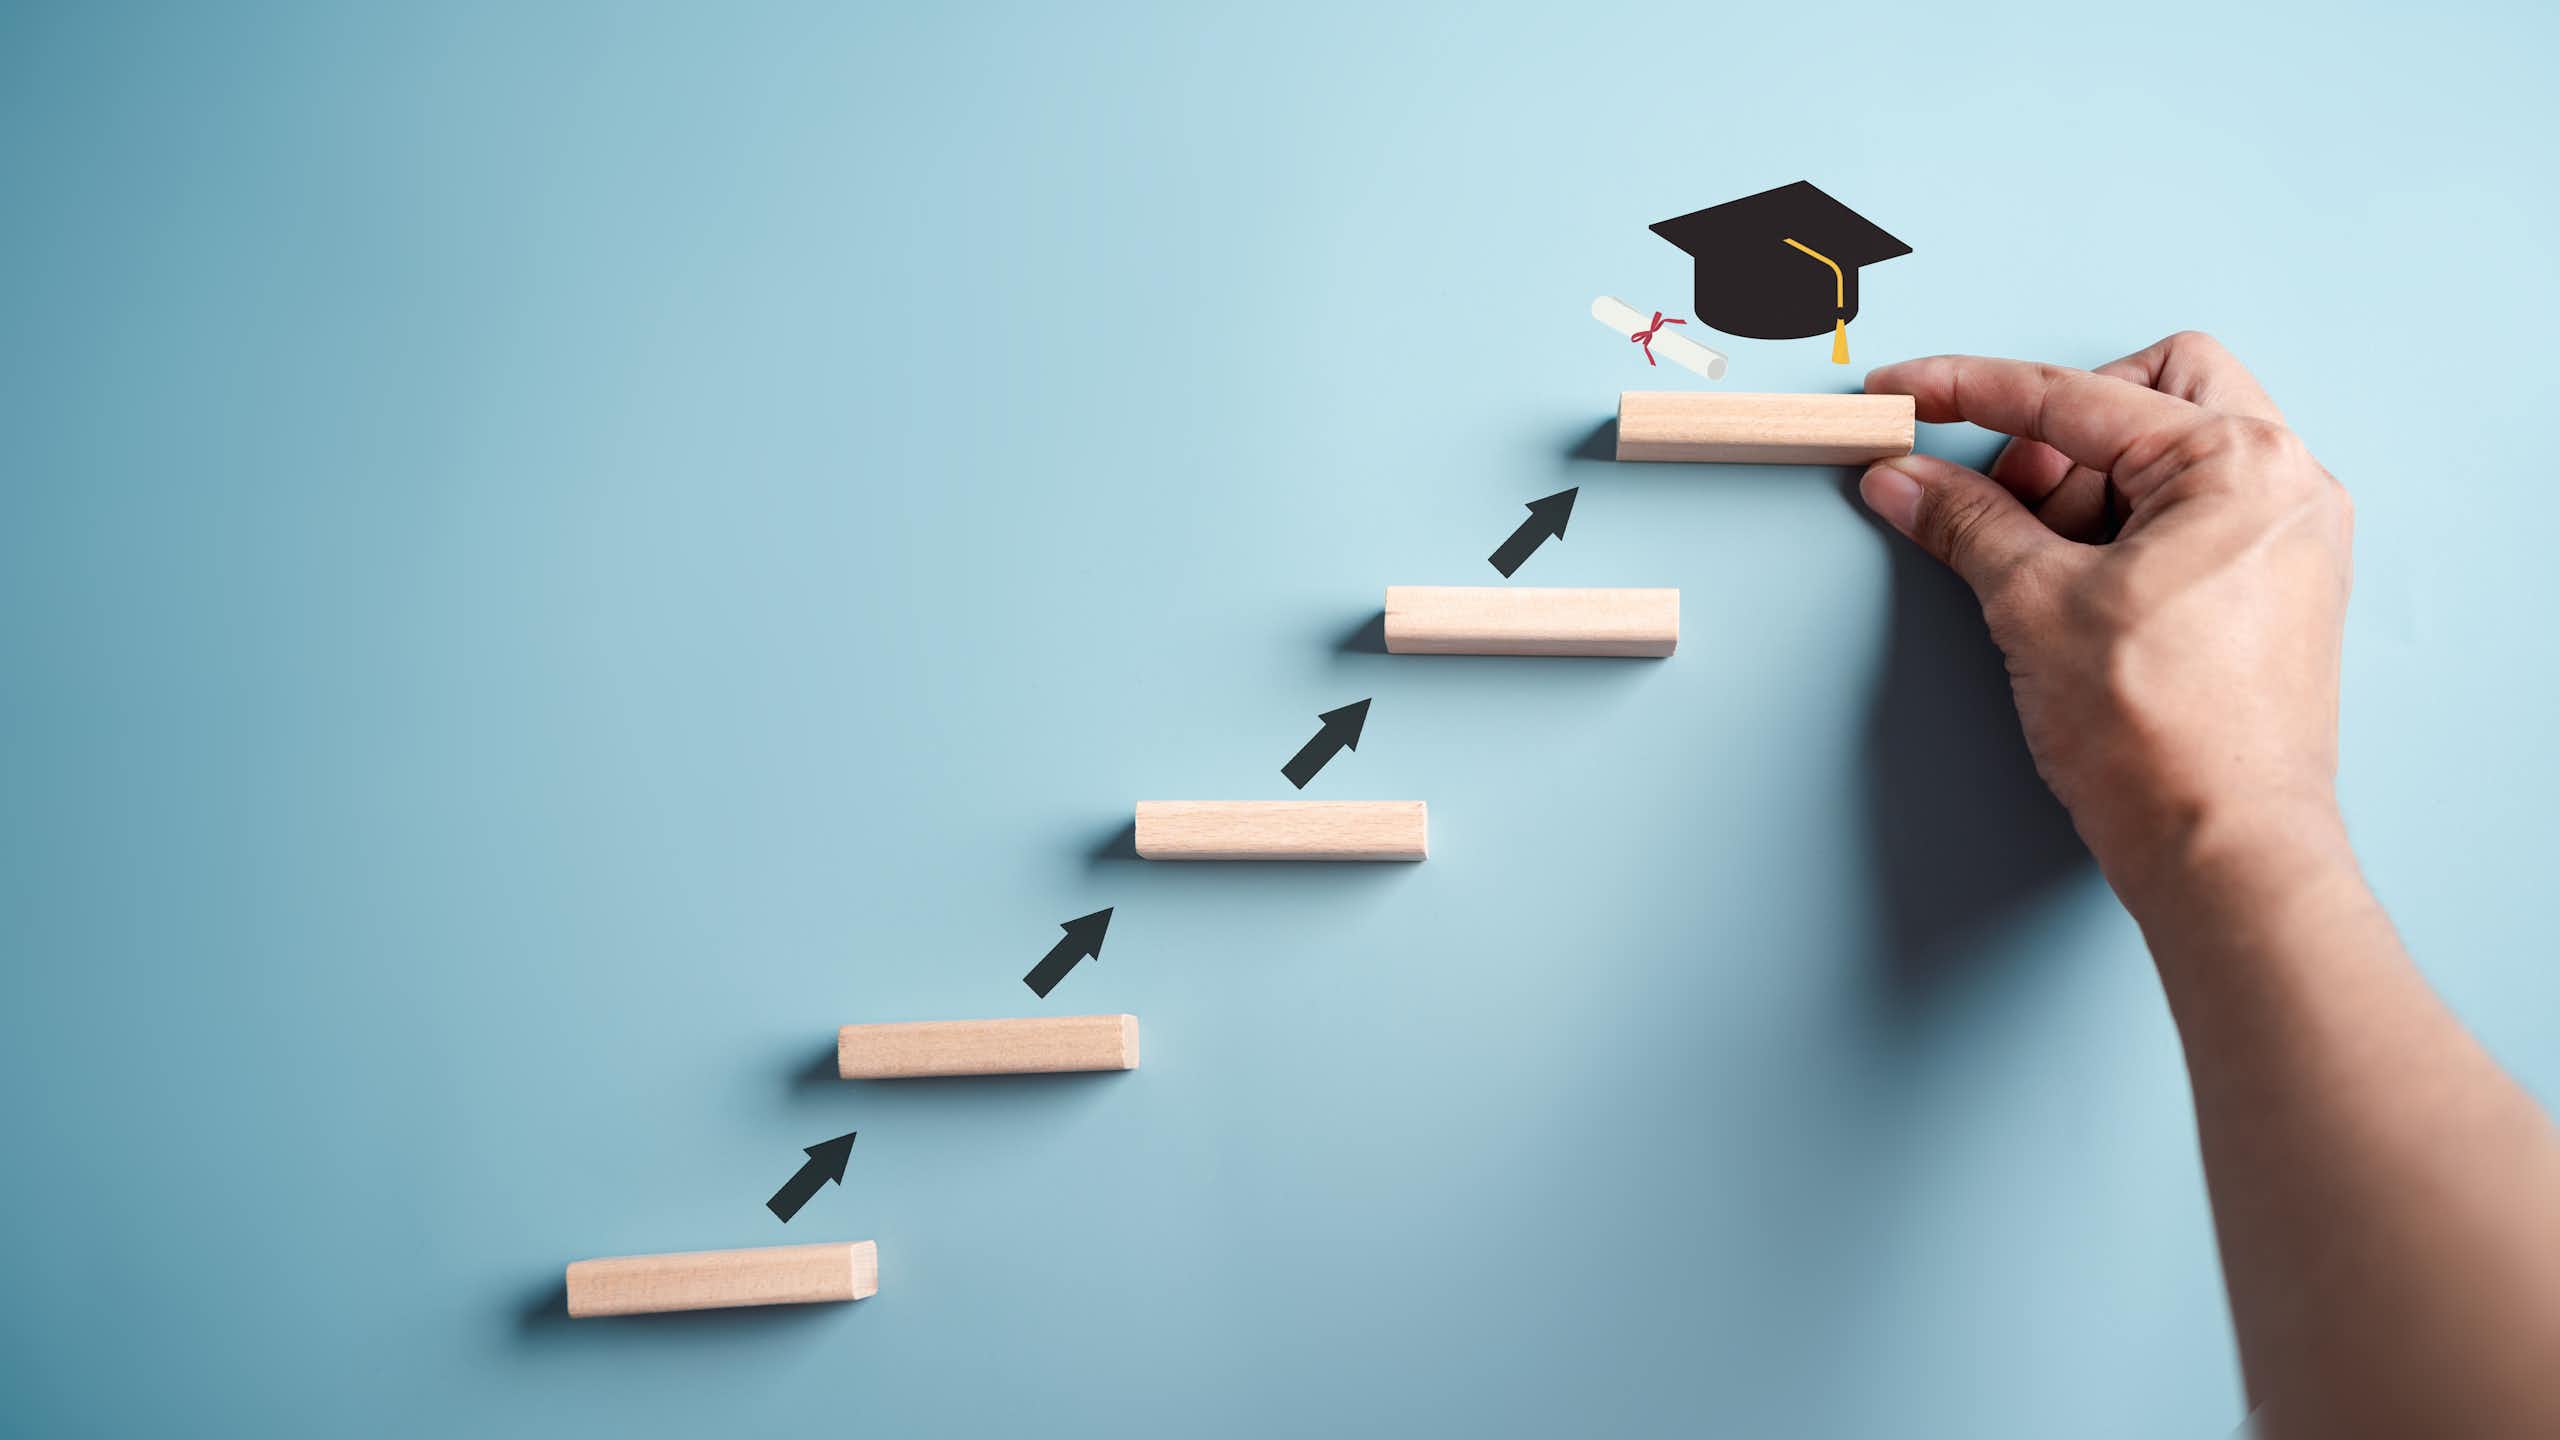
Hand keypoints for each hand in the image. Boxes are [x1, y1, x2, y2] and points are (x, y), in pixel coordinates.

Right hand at [1857, 333, 2354, 894]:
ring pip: (2174, 454)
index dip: (1969, 392)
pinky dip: (2129, 530)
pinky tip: (2082, 593)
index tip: (1905, 395)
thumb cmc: (2159, 734)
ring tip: (2045, 572)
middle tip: (2007, 498)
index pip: (2074, 397)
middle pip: (2155, 390)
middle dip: (2063, 429)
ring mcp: (2293, 535)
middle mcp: (2286, 482)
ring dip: (2092, 488)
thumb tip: (1903, 477)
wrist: (2224, 849)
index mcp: (2238, 463)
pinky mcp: (2281, 587)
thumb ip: (1964, 520)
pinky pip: (2195, 514)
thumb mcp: (2034, 605)